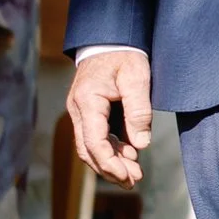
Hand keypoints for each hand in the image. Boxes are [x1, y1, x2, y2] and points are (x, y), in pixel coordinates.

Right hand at [69, 45, 152, 185]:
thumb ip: (138, 110)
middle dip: (110, 169)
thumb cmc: (124, 54)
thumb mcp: (137, 77)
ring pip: (90, 147)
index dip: (110, 164)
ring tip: (135, 174)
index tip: (128, 177)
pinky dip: (111, 149)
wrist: (110, 37)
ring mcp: (81, 111)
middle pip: (88, 150)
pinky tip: (130, 154)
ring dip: (111, 162)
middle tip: (134, 181)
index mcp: (87, 101)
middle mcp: (78, 109)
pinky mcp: (88, 112)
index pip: (93, 143)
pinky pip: (96, 137)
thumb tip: (141, 144)